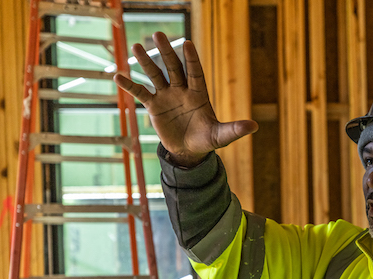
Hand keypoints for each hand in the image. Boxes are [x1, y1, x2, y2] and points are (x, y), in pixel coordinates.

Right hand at [114, 32, 257, 166]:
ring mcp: (167, 97)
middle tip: (158, 34)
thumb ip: (234, 129)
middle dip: (166, 52)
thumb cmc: (207, 140)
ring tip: (136, 46)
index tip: (187, 43)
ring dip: (146, 62)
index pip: (195, 72)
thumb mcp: (221, 136)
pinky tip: (118, 75)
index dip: (192, 59)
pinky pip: (141, 93)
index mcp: (199, 94)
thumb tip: (254, 126)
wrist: (189, 151)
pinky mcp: (155, 107)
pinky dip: (130, 86)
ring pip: (155, 75)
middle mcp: (182, 91)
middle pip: (173, 68)